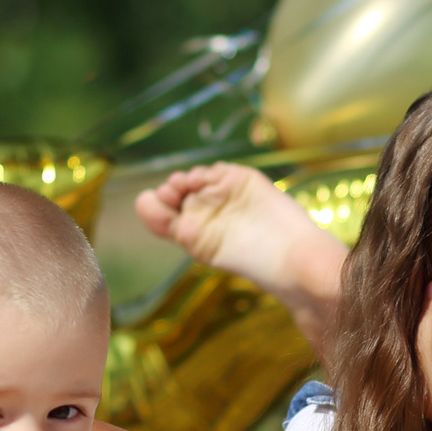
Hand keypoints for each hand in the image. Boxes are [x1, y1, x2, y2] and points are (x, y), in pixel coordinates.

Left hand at [135, 164, 329, 290]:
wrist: (291, 253)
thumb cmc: (252, 260)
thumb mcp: (201, 245)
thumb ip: (168, 224)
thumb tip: (141, 200)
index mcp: (196, 233)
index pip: (163, 213)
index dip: (154, 204)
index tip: (151, 200)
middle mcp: (207, 212)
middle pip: (176, 192)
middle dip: (170, 189)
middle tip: (172, 191)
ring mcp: (225, 194)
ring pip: (195, 178)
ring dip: (185, 178)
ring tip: (187, 185)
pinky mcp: (242, 180)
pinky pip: (217, 170)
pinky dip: (207, 172)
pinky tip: (203, 180)